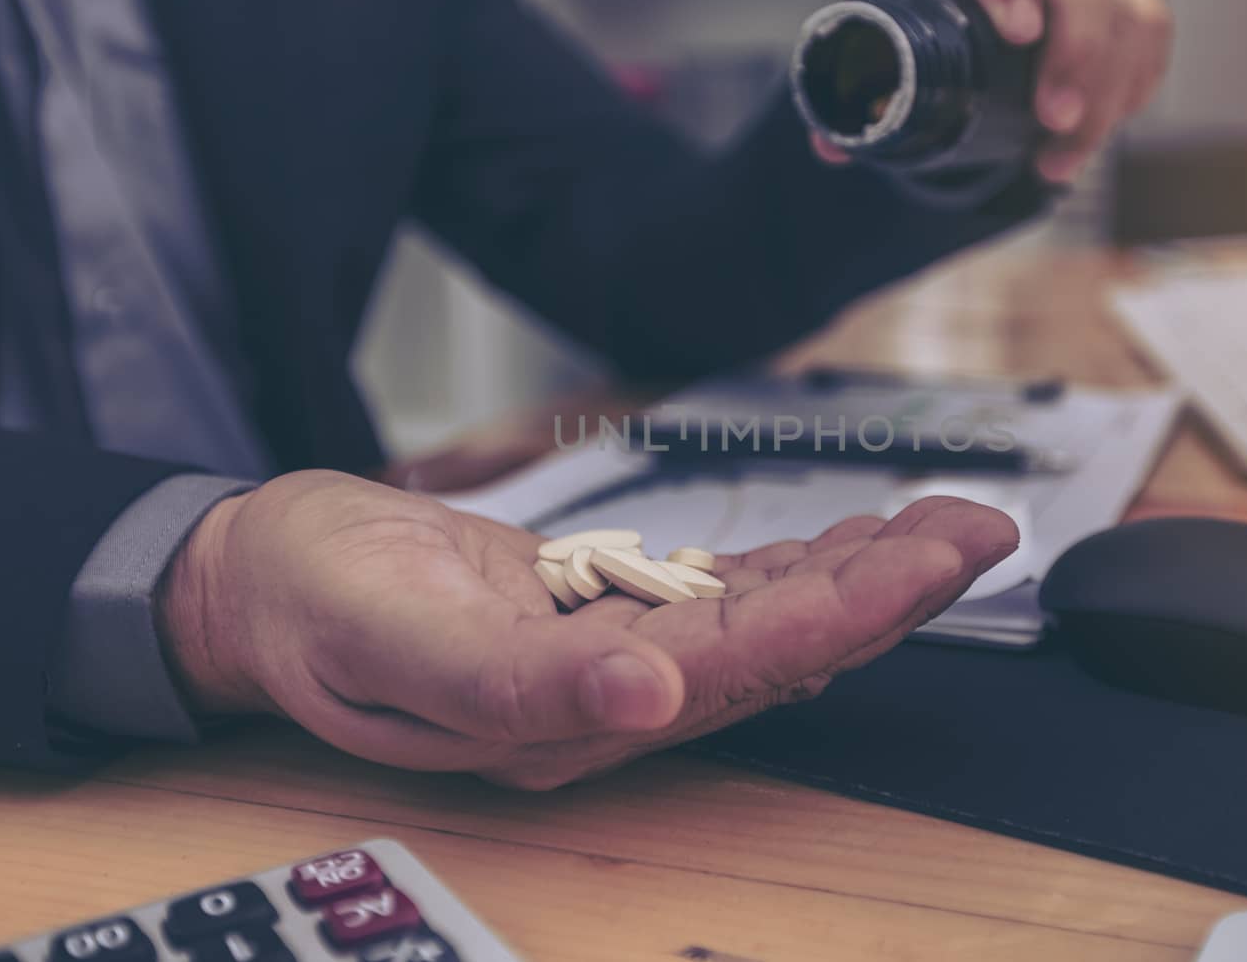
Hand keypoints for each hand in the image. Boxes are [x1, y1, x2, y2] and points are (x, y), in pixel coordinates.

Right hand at [158, 470, 1017, 787]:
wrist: (266, 580)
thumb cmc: (311, 605)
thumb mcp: (389, 640)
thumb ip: (518, 684)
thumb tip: (647, 704)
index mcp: (570, 721)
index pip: (745, 670)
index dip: (850, 616)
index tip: (937, 562)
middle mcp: (612, 703)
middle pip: (783, 647)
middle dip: (890, 589)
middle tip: (981, 530)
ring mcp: (615, 660)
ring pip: (768, 618)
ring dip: (862, 572)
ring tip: (948, 525)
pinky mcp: (606, 615)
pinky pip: (725, 593)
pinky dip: (798, 562)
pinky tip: (856, 539)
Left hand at [812, 0, 1171, 183]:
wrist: (956, 18)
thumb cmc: (912, 28)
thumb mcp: (873, 49)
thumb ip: (853, 94)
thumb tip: (832, 146)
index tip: (1019, 32)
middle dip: (1076, 50)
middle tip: (1053, 120)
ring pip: (1123, 10)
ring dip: (1104, 92)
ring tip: (1059, 161)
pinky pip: (1149, 34)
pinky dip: (1134, 86)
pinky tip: (1101, 128)